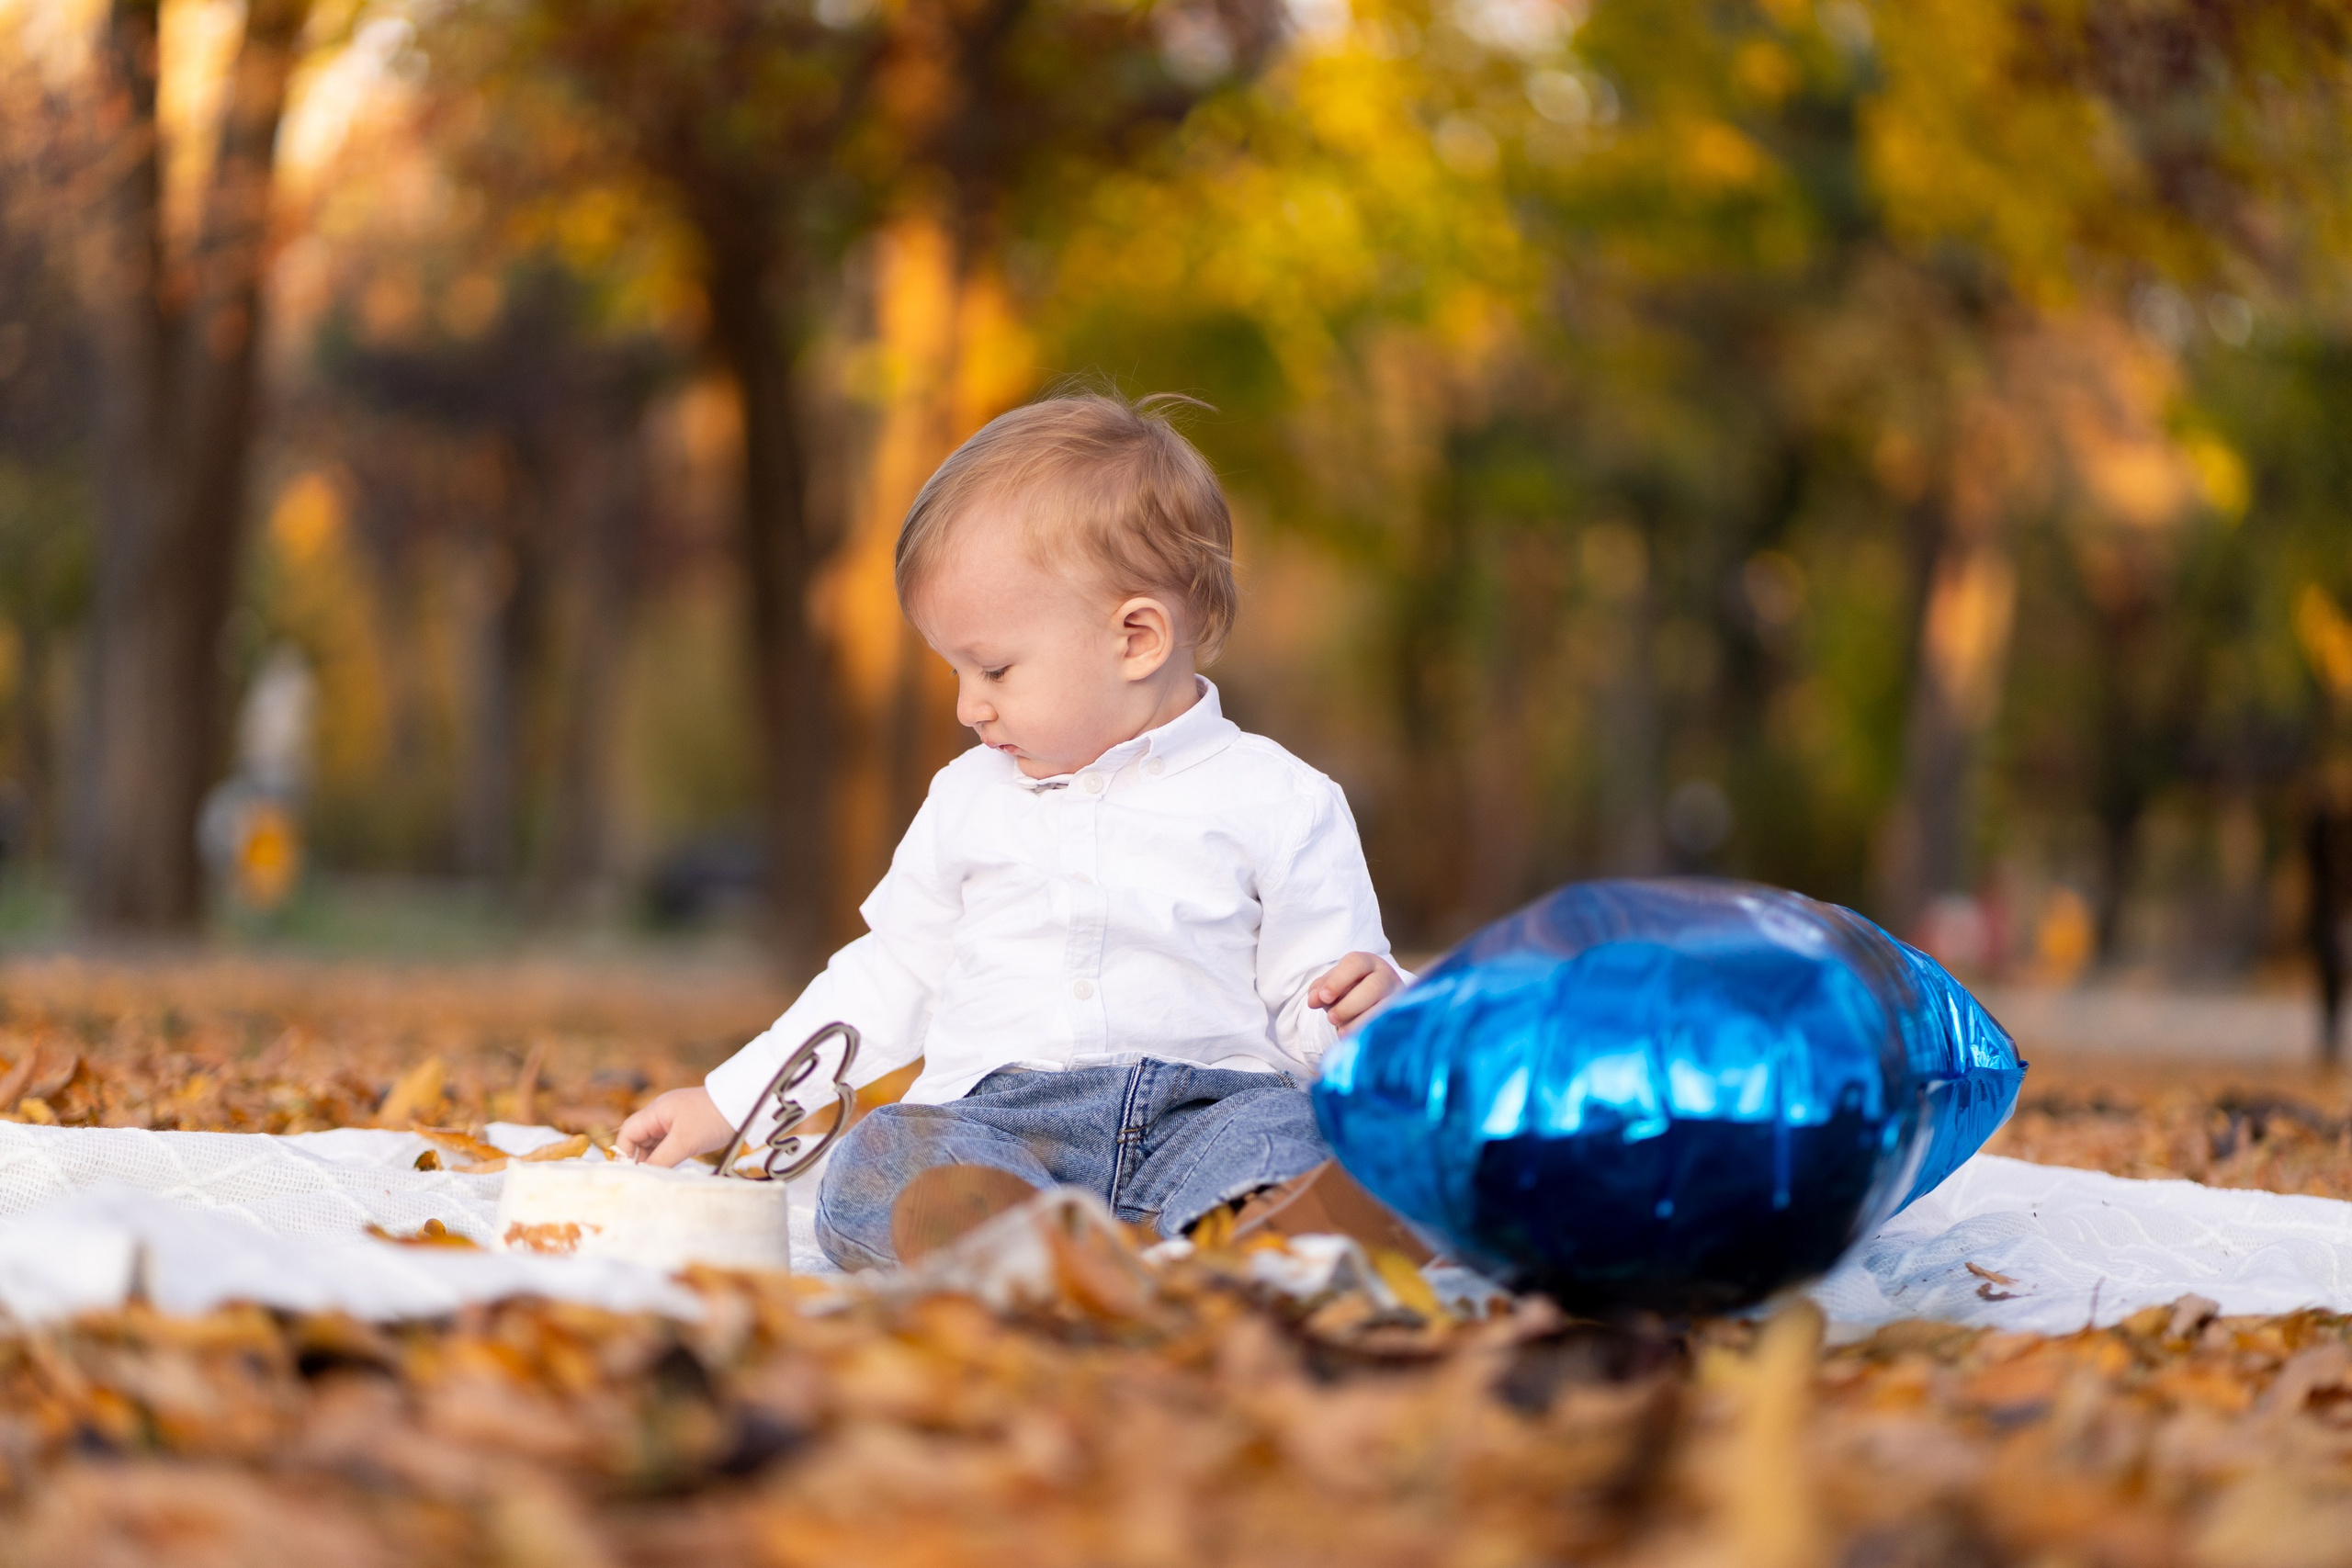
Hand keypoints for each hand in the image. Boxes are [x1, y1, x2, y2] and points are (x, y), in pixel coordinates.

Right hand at [616, 1086, 736, 1166]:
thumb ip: (661, 1159)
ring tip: (660, 1176)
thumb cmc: (712, 1119)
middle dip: (639, 1158)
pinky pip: (667, 1143)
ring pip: (654, 1143)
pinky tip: (671, 1168)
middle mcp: (661, 1114)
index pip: (628, 1132)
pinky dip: (667, 1156)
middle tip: (647, 1178)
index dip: (625, 1153)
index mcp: (656, 1111)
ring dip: (654, 1159)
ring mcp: (673, 1120)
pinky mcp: (685, 1127)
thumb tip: (643, 1176)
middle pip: (638, 1139)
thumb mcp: (685, 1142)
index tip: (633, 1172)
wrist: (742, 1104)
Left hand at [1308, 952, 1402, 1028]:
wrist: (1374, 1003)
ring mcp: (1398, 997)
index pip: (1355, 964)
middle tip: (1332, 1018)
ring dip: (1360, 1022)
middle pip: (1374, 987)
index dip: (1338, 980)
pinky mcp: (1401, 1017)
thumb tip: (1314, 1000)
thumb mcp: (1333, 985)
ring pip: (1384, 1008)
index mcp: (1367, 963)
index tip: (1323, 997)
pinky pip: (1389, 1025)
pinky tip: (1357, 1039)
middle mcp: (1386, 976)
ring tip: (1341, 1032)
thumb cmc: (1349, 990)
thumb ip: (1320, 989)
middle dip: (1349, 1005)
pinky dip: (1371, 1032)